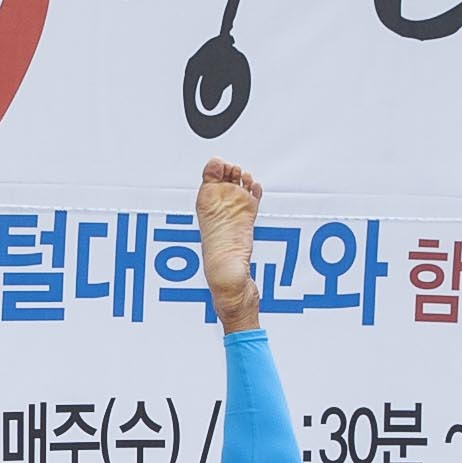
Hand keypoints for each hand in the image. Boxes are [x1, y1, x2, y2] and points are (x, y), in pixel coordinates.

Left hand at [196, 158, 264, 323]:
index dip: (212, 174)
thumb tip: (224, 252)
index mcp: (209, 224)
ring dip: (241, 180)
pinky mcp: (246, 227)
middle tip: (236, 169)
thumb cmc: (224, 285)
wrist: (236, 298)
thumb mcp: (224, 271)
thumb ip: (227, 263)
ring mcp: (233, 222)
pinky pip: (247, 202)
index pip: (206, 189)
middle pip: (219, 186)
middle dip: (227, 172)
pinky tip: (255, 187)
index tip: (219, 164)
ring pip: (234, 191)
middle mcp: (219, 219)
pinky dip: (252, 192)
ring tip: (247, 177)